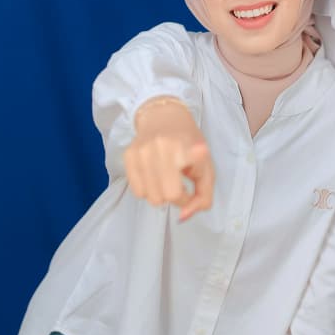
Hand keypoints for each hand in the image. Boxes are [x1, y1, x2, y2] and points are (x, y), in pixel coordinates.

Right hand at [123, 98, 214, 219]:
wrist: (165, 117)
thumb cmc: (190, 145)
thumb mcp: (206, 169)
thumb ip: (203, 197)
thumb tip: (182, 218)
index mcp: (184, 150)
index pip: (176, 194)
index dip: (186, 198)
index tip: (190, 188)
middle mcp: (160, 148)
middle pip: (160, 198)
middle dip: (172, 197)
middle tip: (178, 183)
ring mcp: (141, 150)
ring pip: (147, 196)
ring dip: (159, 193)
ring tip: (165, 177)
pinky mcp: (128, 154)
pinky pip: (135, 189)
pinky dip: (146, 188)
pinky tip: (153, 174)